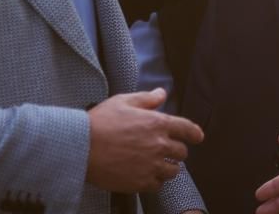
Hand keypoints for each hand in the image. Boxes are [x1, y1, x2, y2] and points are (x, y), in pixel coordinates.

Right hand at [85, 88, 203, 192]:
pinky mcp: (141, 182)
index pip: (186, 129)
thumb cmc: (100, 122)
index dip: (194, 133)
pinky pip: (158, 185)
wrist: (80, 147)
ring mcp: (151, 165)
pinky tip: (146, 175)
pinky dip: (155, 181)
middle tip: (165, 150)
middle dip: (176, 150)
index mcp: (157, 123)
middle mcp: (158, 145)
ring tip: (157, 164)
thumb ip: (146, 99)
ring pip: (173, 170)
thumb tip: (161, 93)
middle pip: (181, 152)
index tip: (198, 137)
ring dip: (168, 167)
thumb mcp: (123, 102)